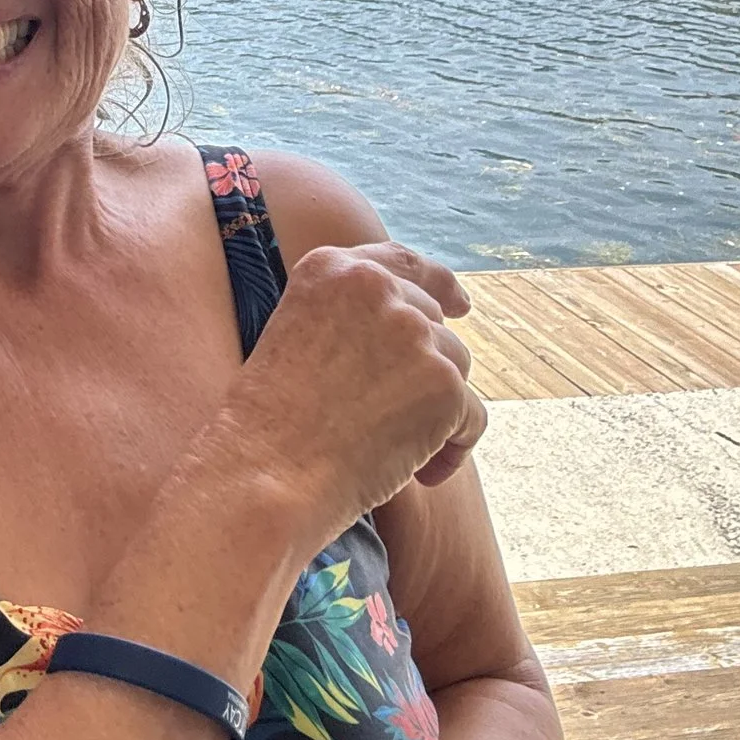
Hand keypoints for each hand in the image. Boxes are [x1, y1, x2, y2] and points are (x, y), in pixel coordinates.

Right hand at [218, 242, 487, 537]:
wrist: (268, 471)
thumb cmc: (271, 423)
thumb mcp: (297, 338)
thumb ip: (352, 320)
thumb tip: (426, 329)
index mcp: (331, 268)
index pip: (401, 263)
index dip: (439, 283)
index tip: (460, 305)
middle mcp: (375, 287)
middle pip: (433, 322)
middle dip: (425, 368)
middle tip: (393, 420)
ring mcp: (413, 332)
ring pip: (455, 366)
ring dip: (436, 409)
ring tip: (393, 452)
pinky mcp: (443, 383)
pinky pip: (471, 416)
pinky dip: (454, 449)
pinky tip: (424, 476)